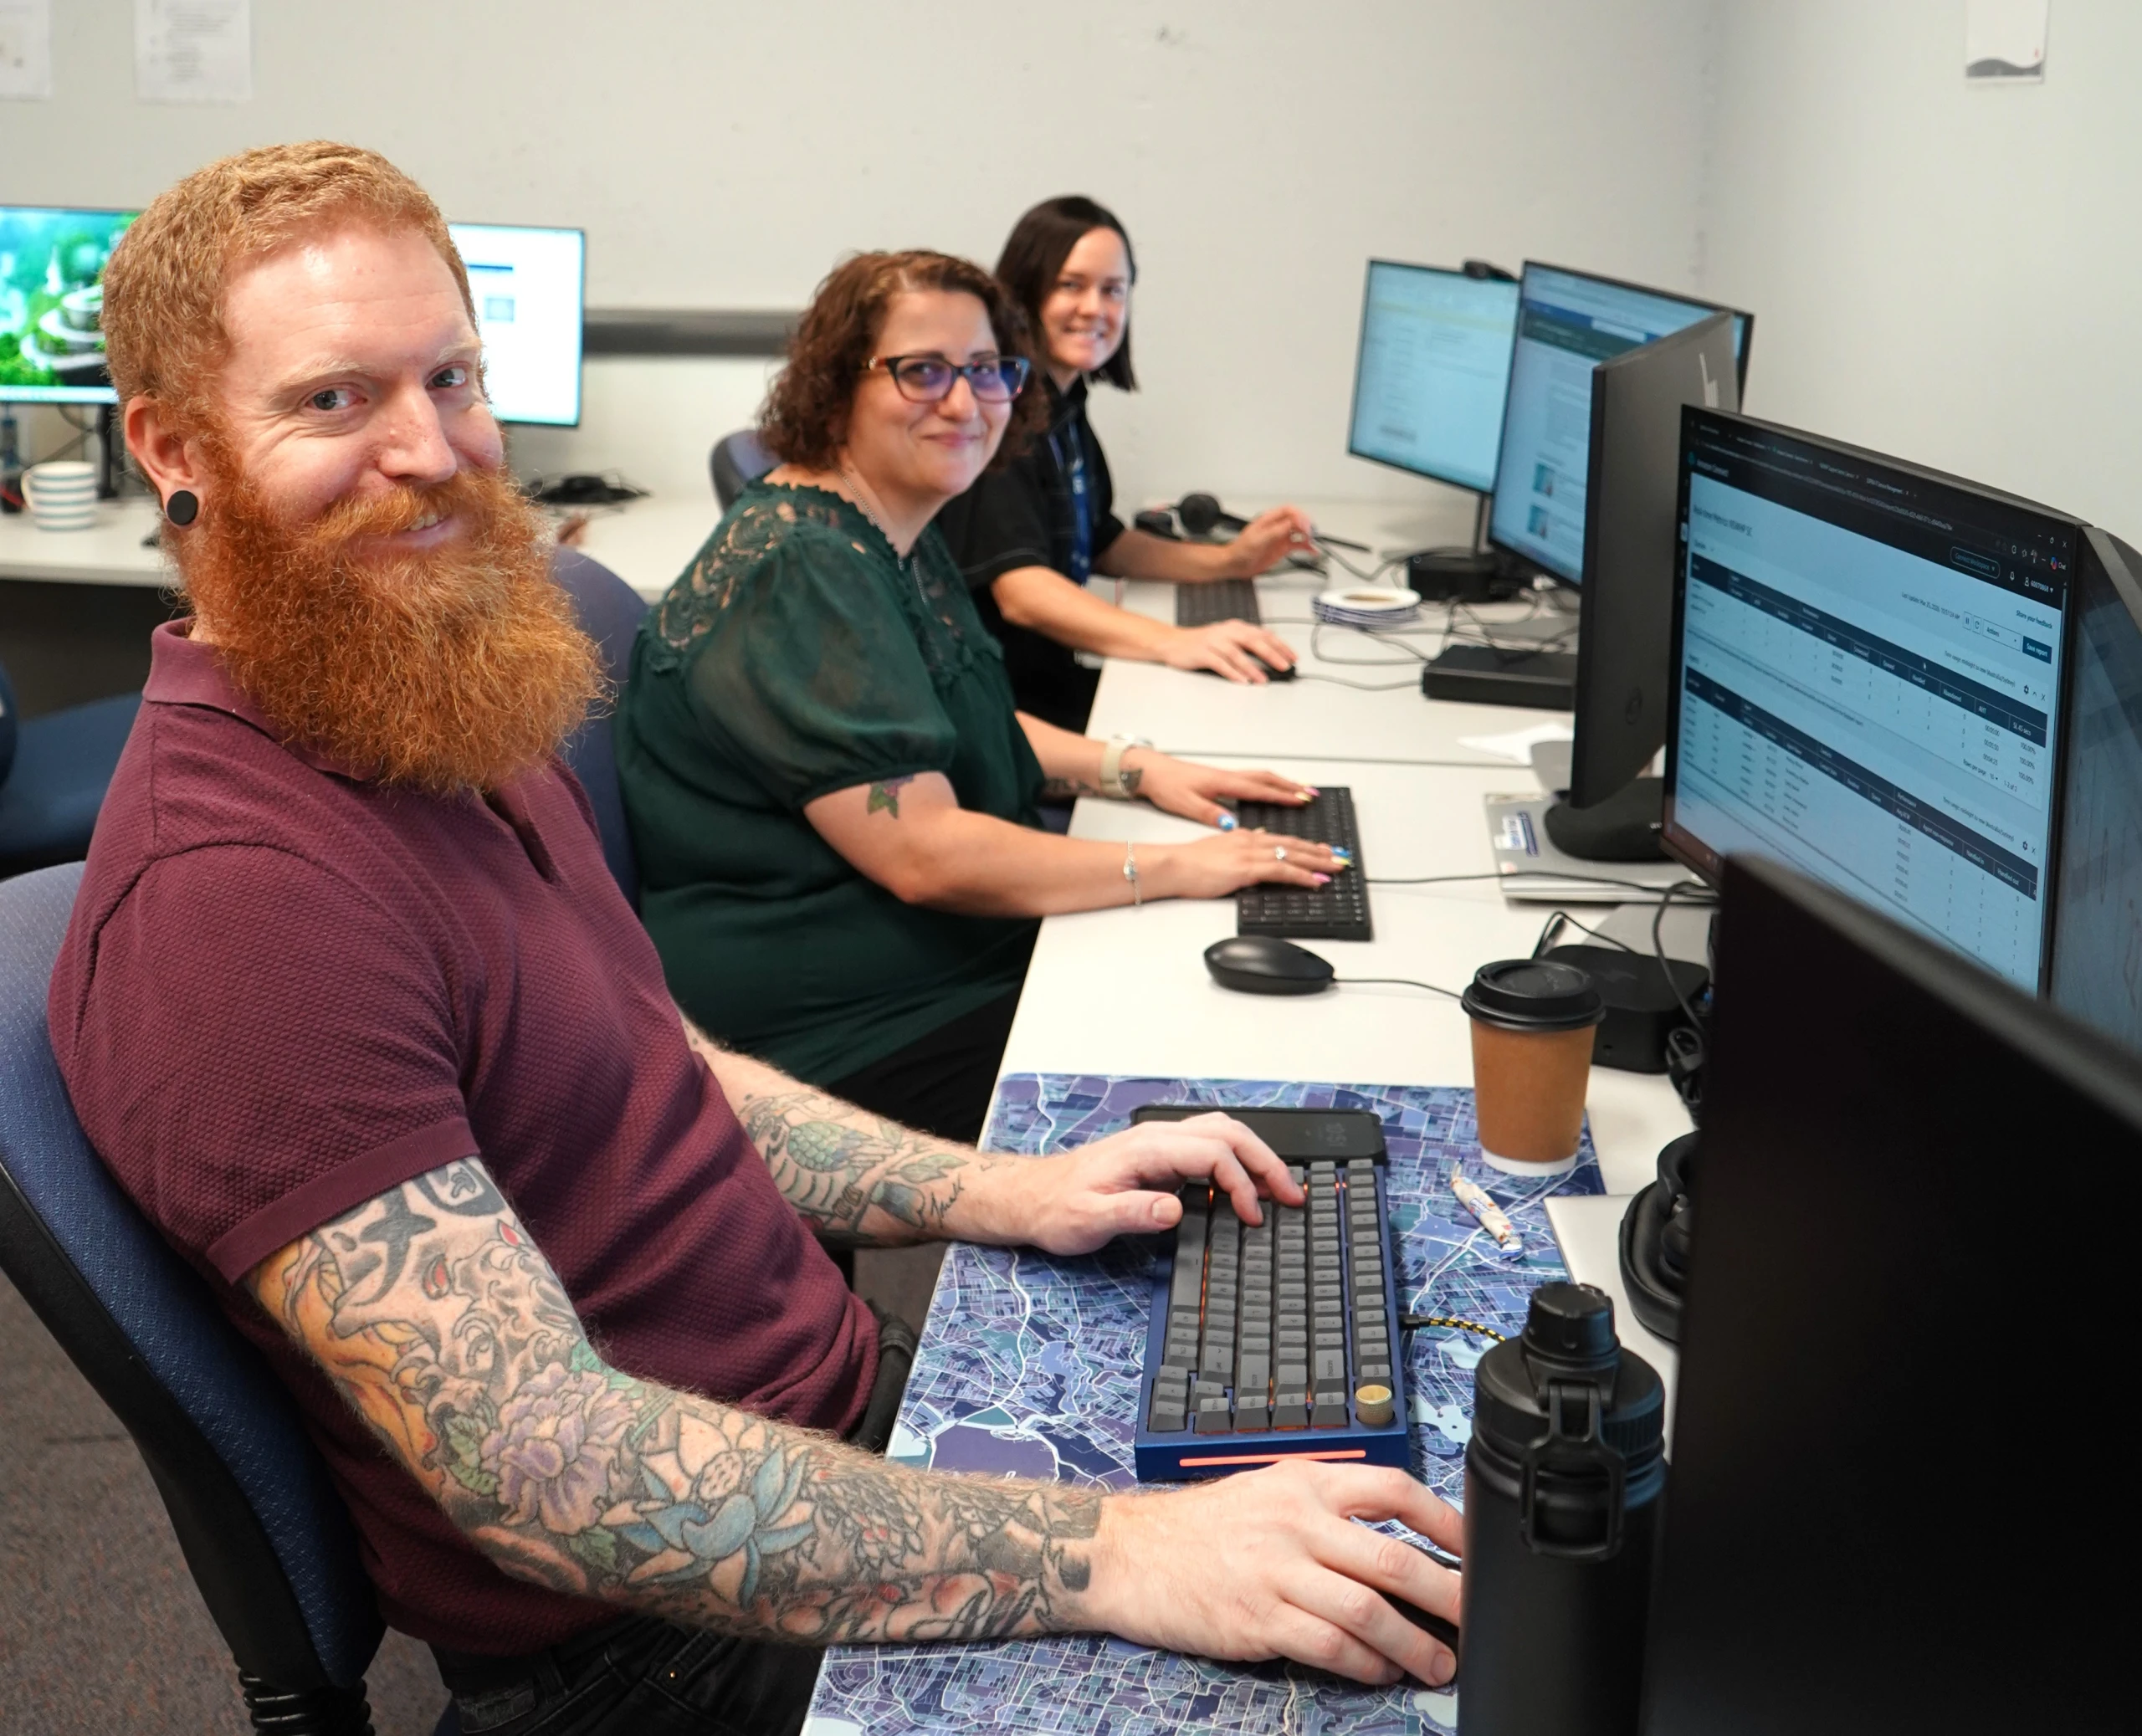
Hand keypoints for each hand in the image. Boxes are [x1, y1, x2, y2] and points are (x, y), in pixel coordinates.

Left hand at [1005, 1111, 1303, 1254]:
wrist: (1033, 1197)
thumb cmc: (1057, 1208)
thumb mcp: (1089, 1219)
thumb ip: (1134, 1213)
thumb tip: (1175, 1208)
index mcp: (1146, 1148)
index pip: (1212, 1154)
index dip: (1240, 1184)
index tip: (1251, 1216)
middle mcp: (1157, 1138)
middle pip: (1228, 1133)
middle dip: (1266, 1162)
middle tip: (1291, 1195)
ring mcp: (1160, 1145)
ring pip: (1223, 1134)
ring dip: (1256, 1158)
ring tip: (1280, 1189)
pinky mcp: (1160, 1157)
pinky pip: (1210, 1148)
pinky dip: (1237, 1162)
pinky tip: (1246, 1186)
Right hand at [1089, 1461, 1462, 1685]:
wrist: (1131, 1551)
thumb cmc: (1206, 1526)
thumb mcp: (1270, 1491)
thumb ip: (1329, 1509)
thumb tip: (1402, 1543)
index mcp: (1305, 1482)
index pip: (1394, 1490)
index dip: (1445, 1521)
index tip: (1477, 1549)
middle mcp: (1295, 1521)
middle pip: (1392, 1557)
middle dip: (1445, 1593)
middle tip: (1477, 1617)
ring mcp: (1275, 1571)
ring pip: (1366, 1610)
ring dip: (1413, 1643)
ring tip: (1438, 1662)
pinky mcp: (1256, 1618)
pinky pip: (1328, 1646)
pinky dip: (1364, 1664)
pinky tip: (1380, 1670)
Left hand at [1129, 752, 1315, 827]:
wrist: (1149, 770)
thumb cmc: (1166, 785)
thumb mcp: (1186, 804)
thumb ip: (1210, 814)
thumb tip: (1231, 824)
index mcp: (1223, 783)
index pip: (1259, 789)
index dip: (1282, 795)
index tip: (1302, 800)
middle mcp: (1227, 777)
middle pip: (1266, 779)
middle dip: (1290, 787)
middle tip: (1310, 794)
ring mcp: (1224, 776)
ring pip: (1260, 777)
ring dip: (1281, 783)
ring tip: (1298, 789)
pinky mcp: (1218, 779)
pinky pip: (1251, 779)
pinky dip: (1266, 783)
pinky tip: (1269, 789)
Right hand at [1150, 827, 1346, 899]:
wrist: (1173, 866)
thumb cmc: (1188, 863)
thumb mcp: (1219, 849)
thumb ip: (1241, 845)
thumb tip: (1260, 840)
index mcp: (1244, 836)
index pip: (1282, 839)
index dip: (1306, 845)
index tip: (1324, 849)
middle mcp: (1250, 840)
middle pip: (1293, 844)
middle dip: (1320, 851)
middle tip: (1341, 856)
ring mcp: (1249, 853)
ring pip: (1292, 854)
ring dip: (1318, 862)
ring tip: (1336, 867)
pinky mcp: (1246, 868)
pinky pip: (1281, 870)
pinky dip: (1302, 875)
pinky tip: (1315, 880)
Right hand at [1157, 619, 1298, 683]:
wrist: (1173, 642)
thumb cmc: (1202, 643)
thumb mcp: (1228, 639)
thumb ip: (1247, 645)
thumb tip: (1271, 658)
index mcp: (1236, 627)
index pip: (1263, 635)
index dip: (1280, 646)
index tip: (1293, 657)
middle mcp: (1227, 632)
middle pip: (1253, 641)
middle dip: (1272, 655)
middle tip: (1285, 666)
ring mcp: (1214, 642)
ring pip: (1237, 654)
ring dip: (1252, 668)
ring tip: (1264, 679)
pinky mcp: (1202, 653)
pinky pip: (1220, 664)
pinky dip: (1232, 673)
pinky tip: (1242, 681)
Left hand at [1221, 505, 1317, 577]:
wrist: (1235, 564)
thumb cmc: (1241, 550)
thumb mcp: (1258, 539)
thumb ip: (1275, 531)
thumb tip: (1291, 524)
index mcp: (1269, 519)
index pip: (1288, 511)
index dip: (1298, 516)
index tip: (1303, 526)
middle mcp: (1276, 526)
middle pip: (1296, 519)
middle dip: (1305, 525)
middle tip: (1310, 534)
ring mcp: (1280, 537)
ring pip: (1299, 532)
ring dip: (1308, 535)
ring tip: (1313, 541)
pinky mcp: (1282, 548)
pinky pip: (1298, 545)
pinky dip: (1306, 547)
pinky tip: (1312, 550)